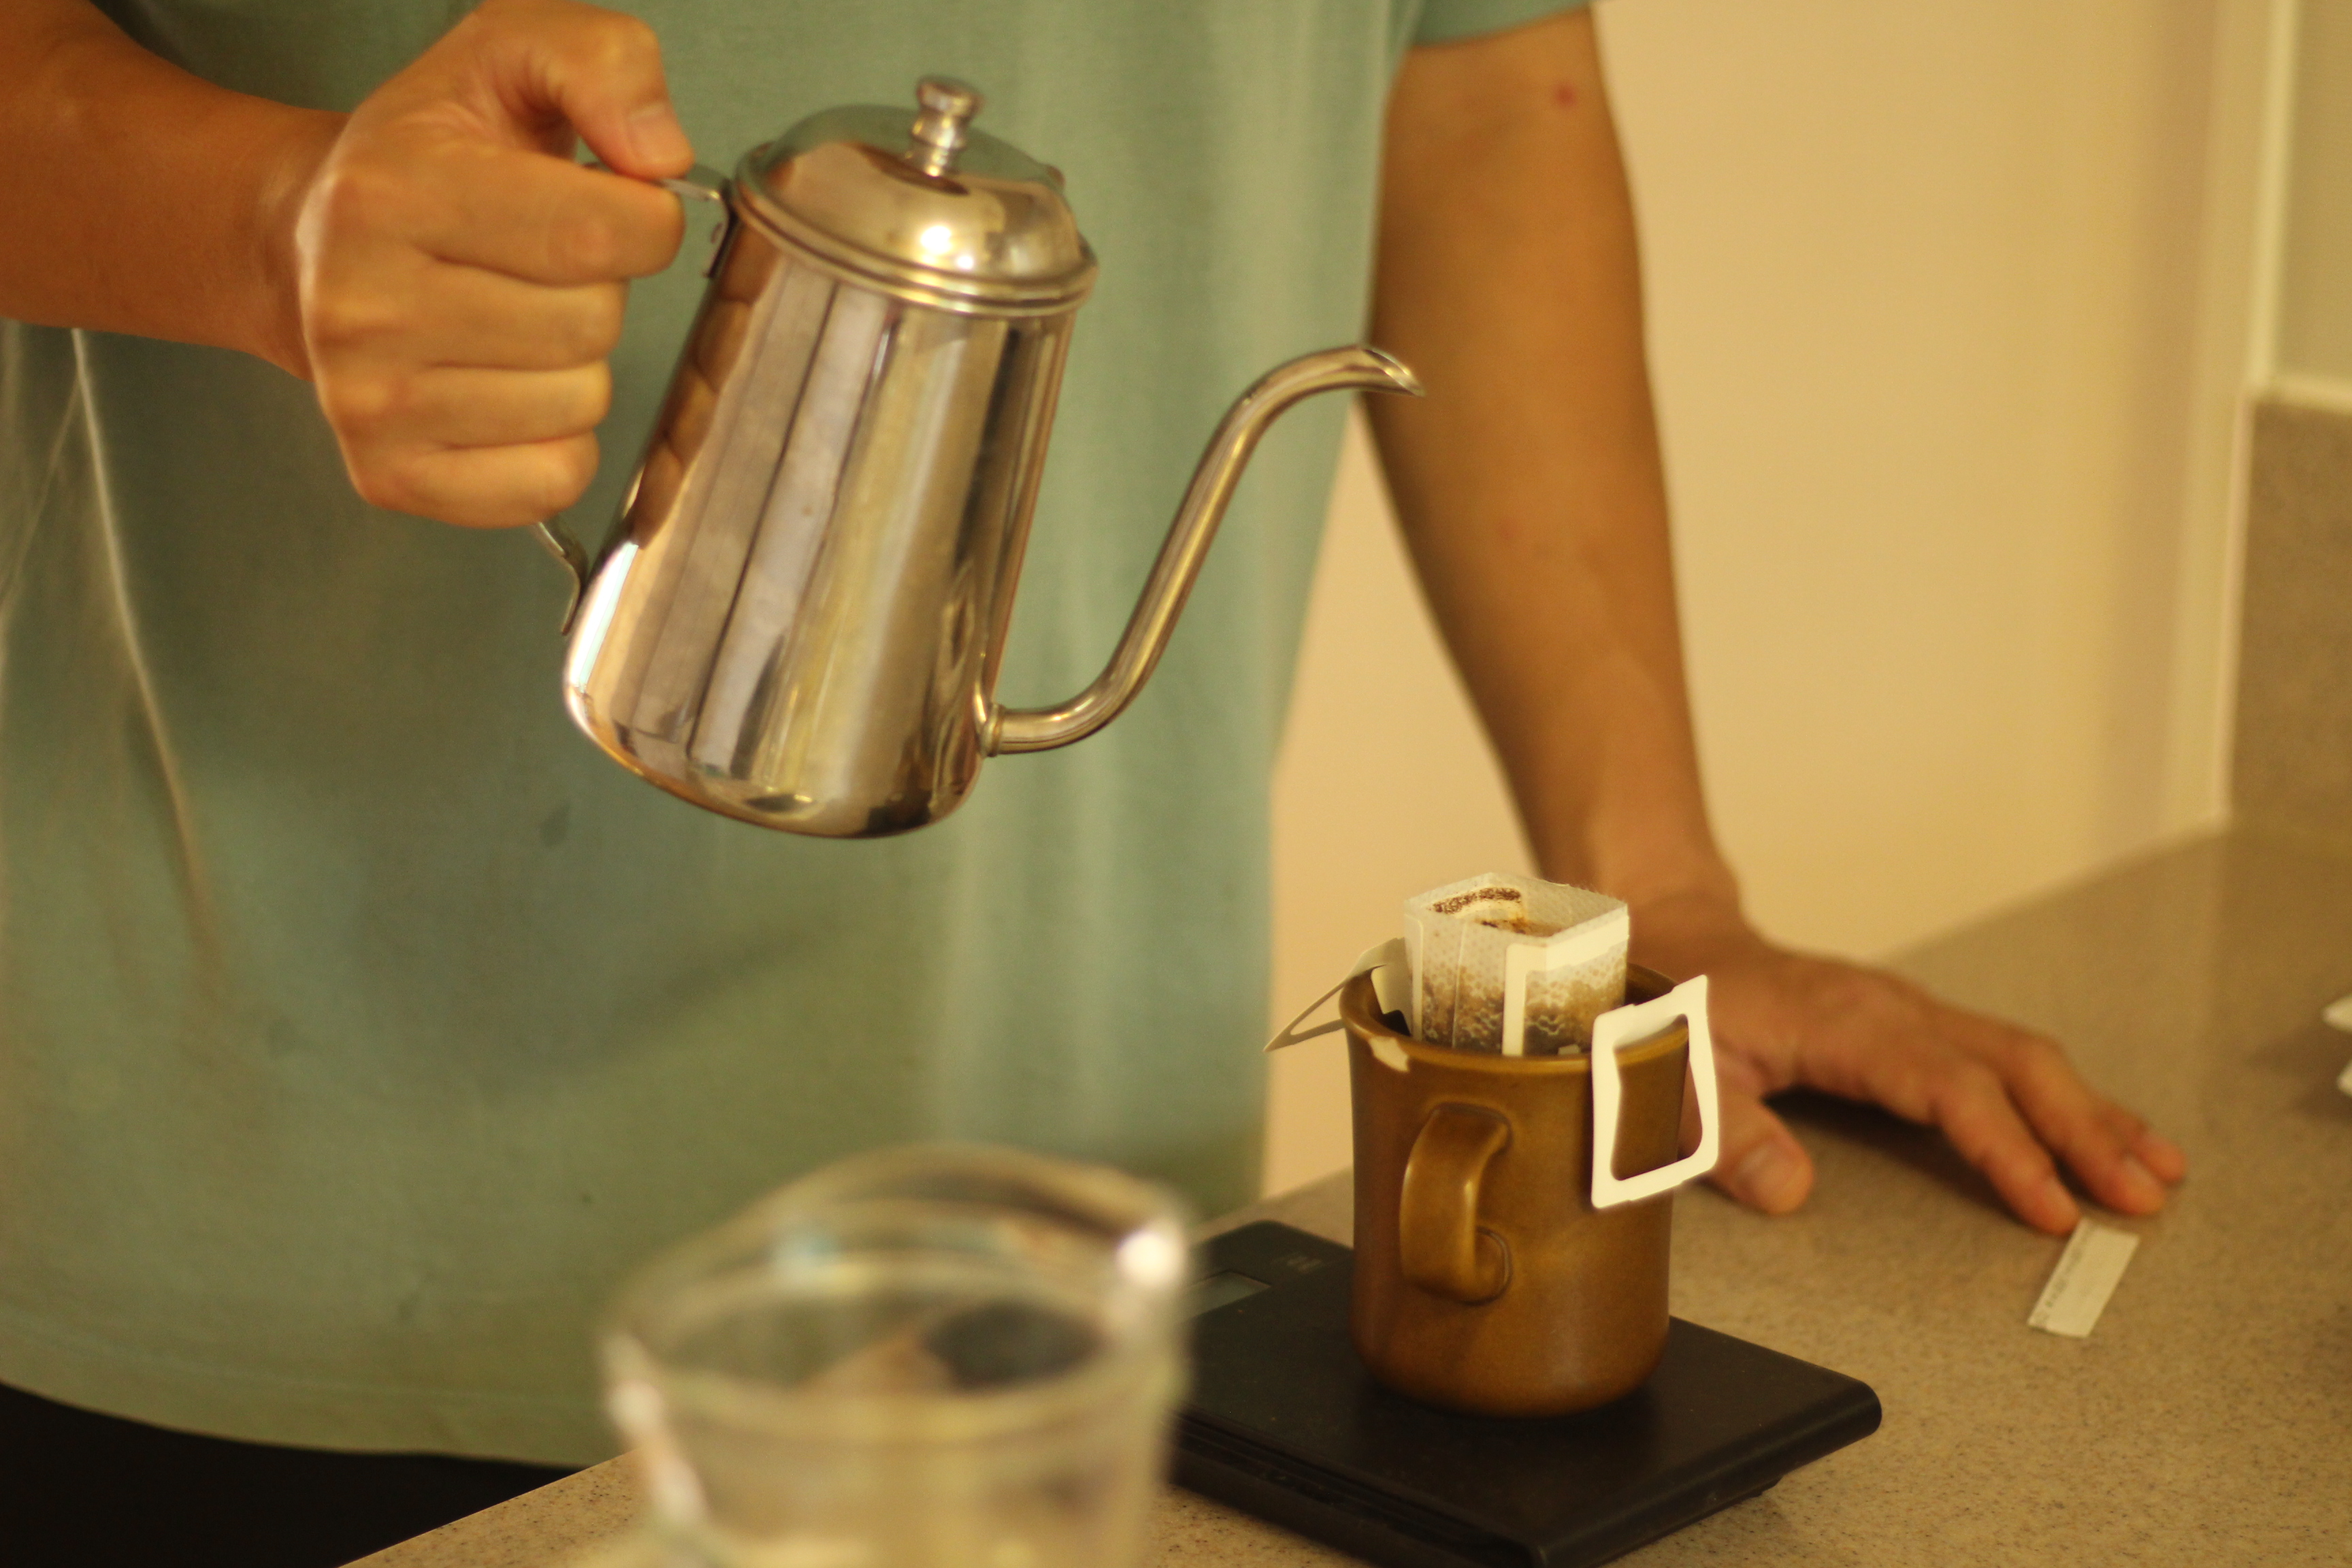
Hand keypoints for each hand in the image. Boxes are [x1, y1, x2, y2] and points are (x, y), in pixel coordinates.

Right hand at [290, 0, 690, 526]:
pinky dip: (557, 441)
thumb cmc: (426, 153)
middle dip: (596, 290)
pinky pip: (551, 481)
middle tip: (538, 265)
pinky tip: (507, 388)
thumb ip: (604, 63)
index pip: (601, 233)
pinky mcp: (390, 476)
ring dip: (575, 365)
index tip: (608, 205)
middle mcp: (362, 304)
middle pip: (590, 325)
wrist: (308, 241)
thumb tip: (658, 154)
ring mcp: (368, 402)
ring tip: (513, 320)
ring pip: (577, 406)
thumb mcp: (509, 57)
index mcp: (391, 191)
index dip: (643, 220)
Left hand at [1635, 892, 2186, 1234]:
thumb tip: (1789, 1194)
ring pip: (2025, 1056)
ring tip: (2156, 1171)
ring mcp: (1911, 1012)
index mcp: (1847, 1025)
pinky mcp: (1915, 1024)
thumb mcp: (1678, 1072)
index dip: (2005, 1149)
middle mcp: (1895, 1010)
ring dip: (2092, 1113)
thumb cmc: (1676, 1004)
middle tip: (2138, 1198)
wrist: (1674, 937)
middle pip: (2015, 1065)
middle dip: (2084, 1132)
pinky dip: (2064, 1096)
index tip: (2049, 1206)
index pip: (1949, 1089)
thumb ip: (1727, 1134)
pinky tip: (2103, 1132)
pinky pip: (2004, 1056)